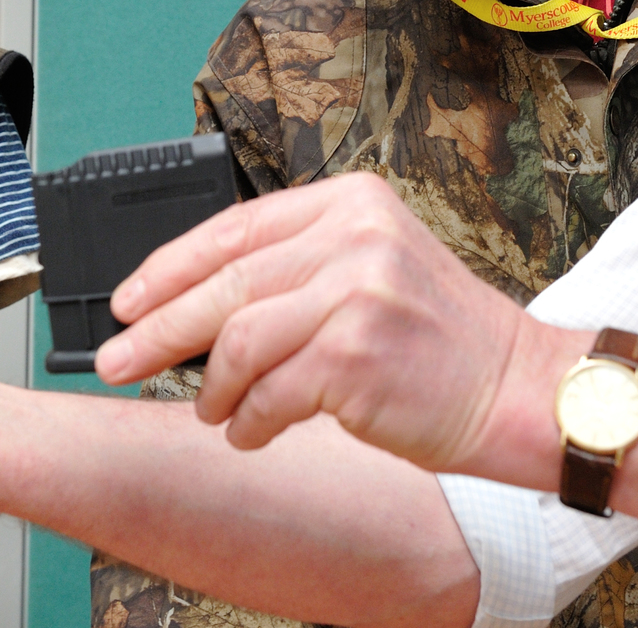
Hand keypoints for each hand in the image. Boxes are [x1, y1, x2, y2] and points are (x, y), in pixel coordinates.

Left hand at [93, 173, 532, 471]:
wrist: (521, 391)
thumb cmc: (441, 343)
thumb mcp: (374, 268)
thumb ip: (297, 267)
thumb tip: (191, 300)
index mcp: (352, 203)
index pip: (234, 227)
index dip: (170, 266)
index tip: (127, 298)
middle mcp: (353, 237)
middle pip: (224, 281)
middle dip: (158, 326)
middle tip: (116, 357)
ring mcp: (355, 294)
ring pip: (237, 340)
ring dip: (211, 387)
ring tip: (213, 410)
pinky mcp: (354, 357)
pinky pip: (267, 395)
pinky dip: (248, 422)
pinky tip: (251, 433)